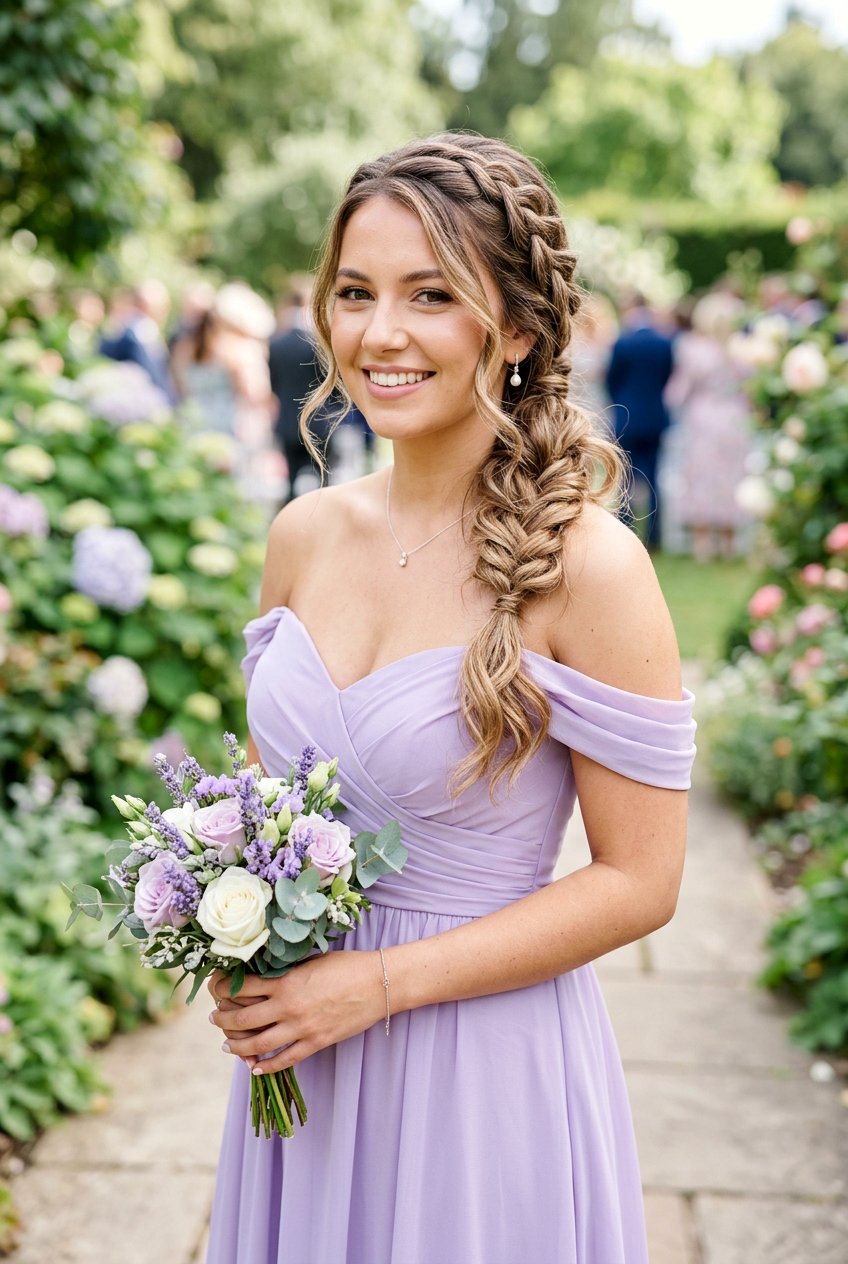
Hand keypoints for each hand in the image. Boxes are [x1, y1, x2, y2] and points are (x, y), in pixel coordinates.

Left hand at [207, 951, 384, 1074]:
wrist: (378, 983)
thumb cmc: (346, 966)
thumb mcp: (310, 960)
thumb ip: (285, 970)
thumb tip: (261, 974)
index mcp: (285, 982)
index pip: (240, 988)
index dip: (221, 989)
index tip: (215, 989)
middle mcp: (288, 1007)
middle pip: (242, 1019)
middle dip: (222, 1020)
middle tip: (214, 1019)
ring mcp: (301, 1028)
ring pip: (257, 1045)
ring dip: (236, 1046)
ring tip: (227, 1045)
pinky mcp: (315, 1043)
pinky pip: (284, 1060)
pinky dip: (266, 1066)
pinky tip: (255, 1067)